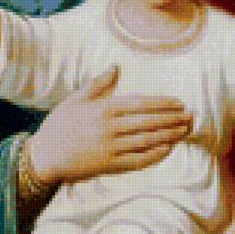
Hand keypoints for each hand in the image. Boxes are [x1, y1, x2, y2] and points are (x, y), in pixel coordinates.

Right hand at [28, 65, 191, 184]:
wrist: (44, 156)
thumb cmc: (58, 126)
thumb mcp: (75, 100)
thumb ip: (98, 84)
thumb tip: (115, 67)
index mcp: (103, 109)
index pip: (140, 104)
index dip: (162, 104)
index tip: (179, 103)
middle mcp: (109, 128)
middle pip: (148, 122)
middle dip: (172, 119)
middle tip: (190, 116)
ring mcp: (110, 149)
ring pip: (146, 141)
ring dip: (168, 136)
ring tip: (184, 130)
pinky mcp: (109, 166)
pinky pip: (137, 161)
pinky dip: (154, 155)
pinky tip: (167, 150)